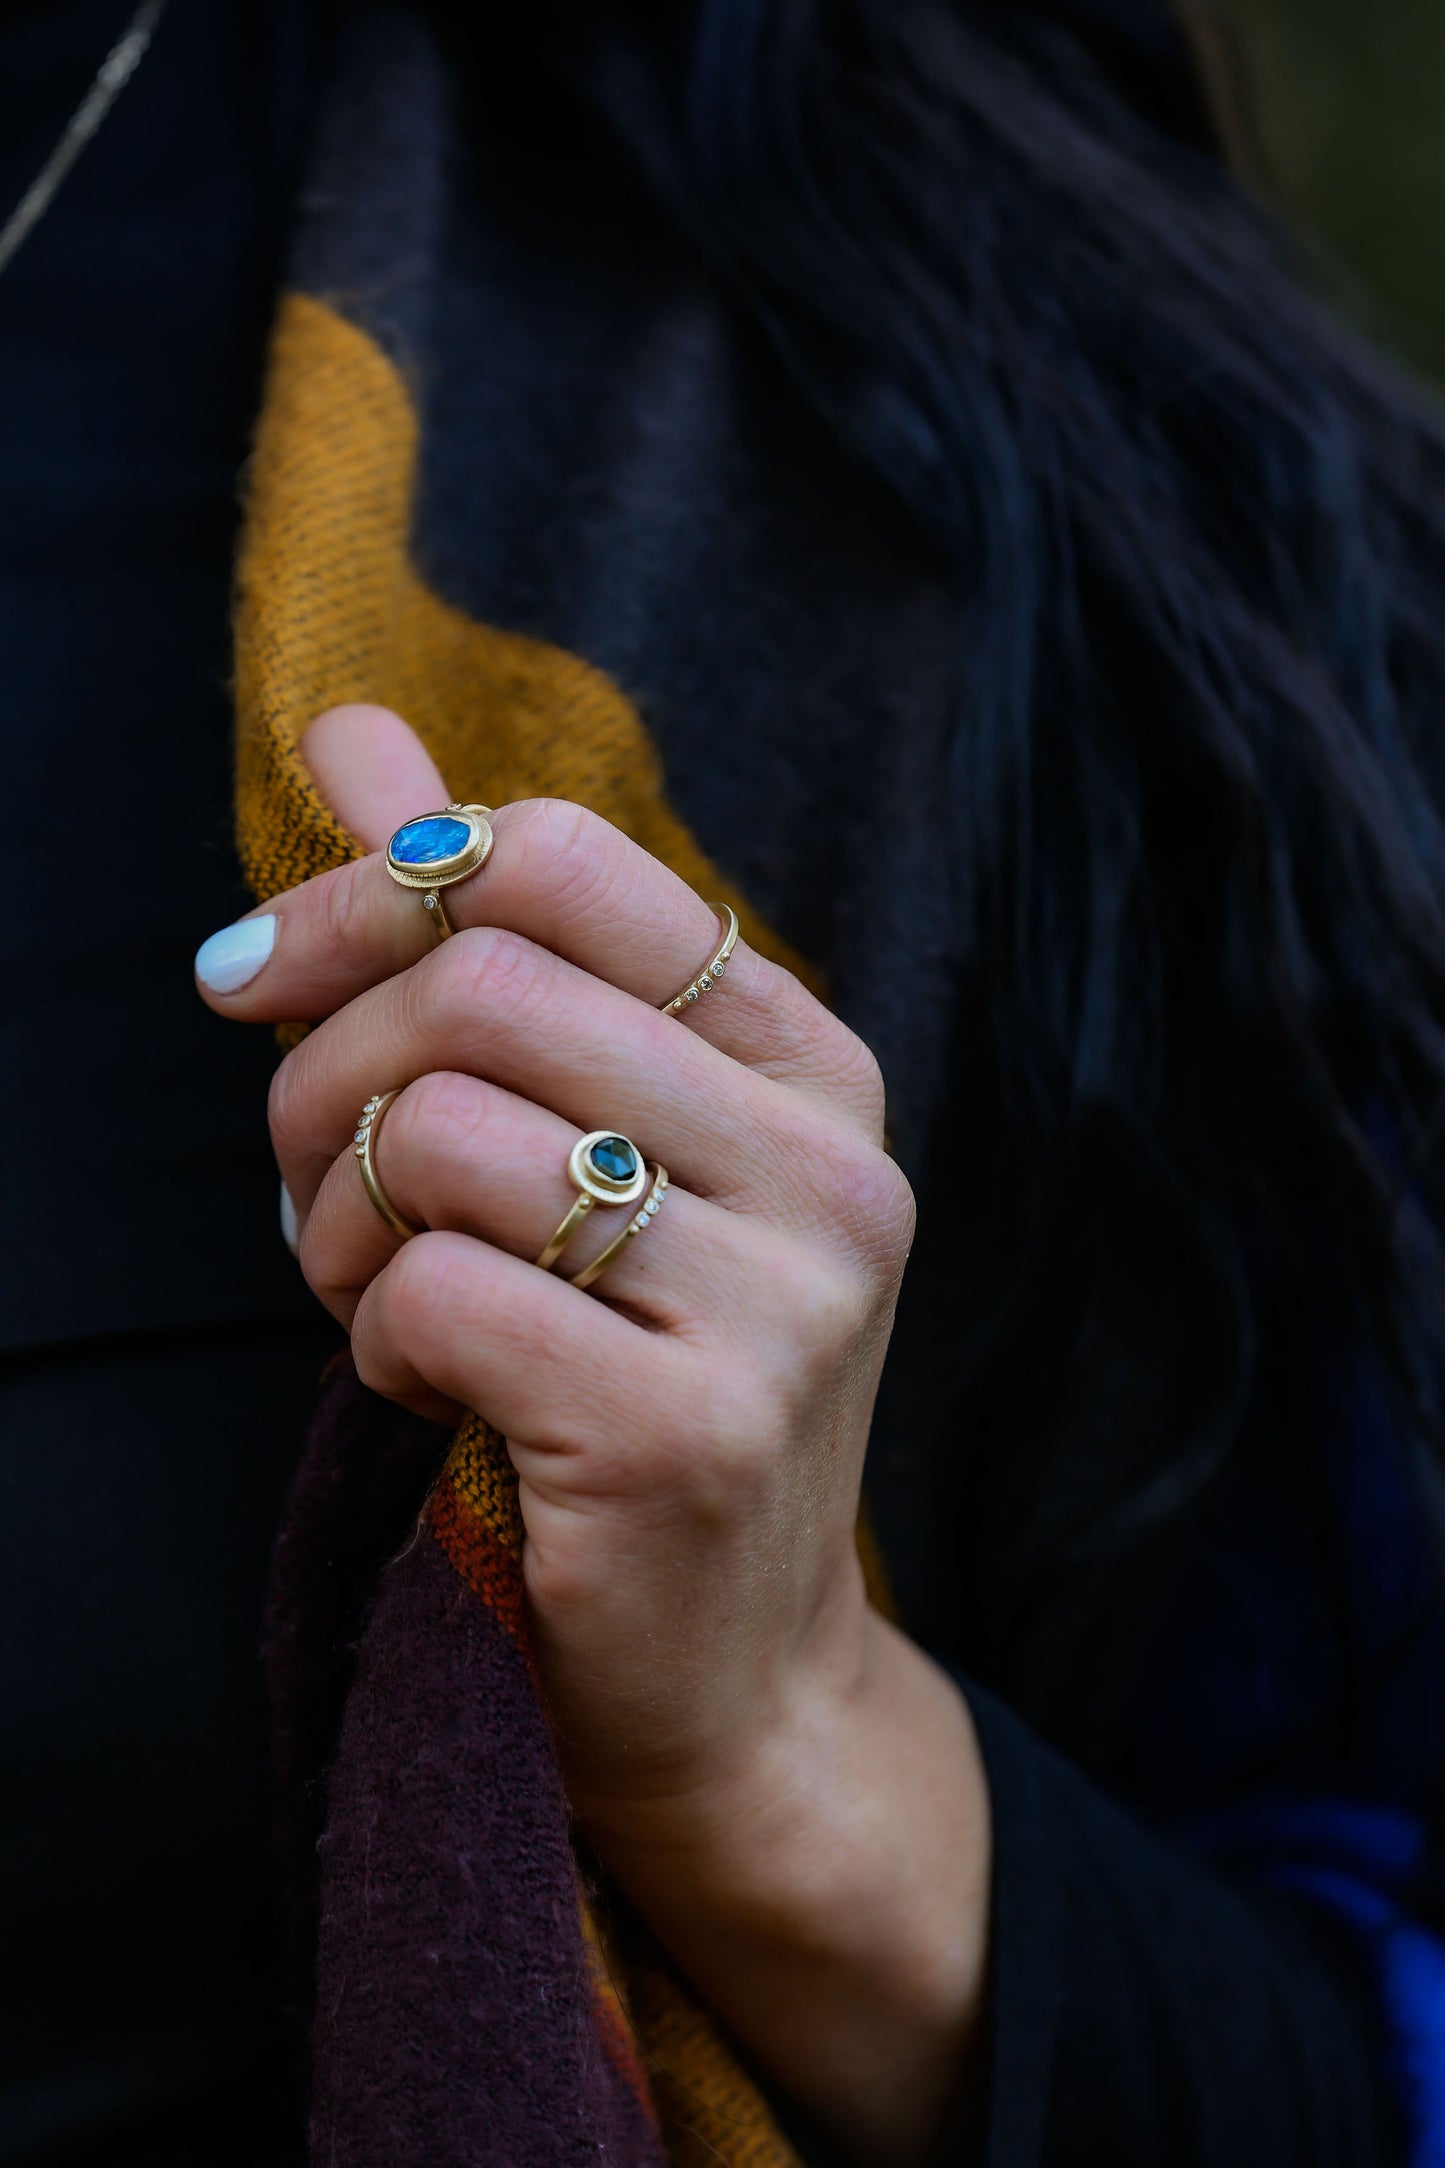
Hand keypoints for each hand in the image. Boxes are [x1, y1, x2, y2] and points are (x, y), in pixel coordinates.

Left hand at [197, 705, 988, 2164]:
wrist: (730, 1671)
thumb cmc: (638, 1375)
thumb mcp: (590, 1140)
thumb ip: (483, 935)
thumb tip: (355, 736)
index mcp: (813, 1061)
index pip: (561, 861)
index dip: (367, 892)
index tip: (250, 980)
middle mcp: (831, 1161)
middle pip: (483, 987)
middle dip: (318, 1075)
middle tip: (298, 1179)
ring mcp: (786, 1302)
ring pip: (444, 1135)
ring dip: (329, 1219)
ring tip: (358, 1290)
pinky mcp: (695, 1433)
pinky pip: (435, 1297)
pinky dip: (371, 1336)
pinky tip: (423, 1386)